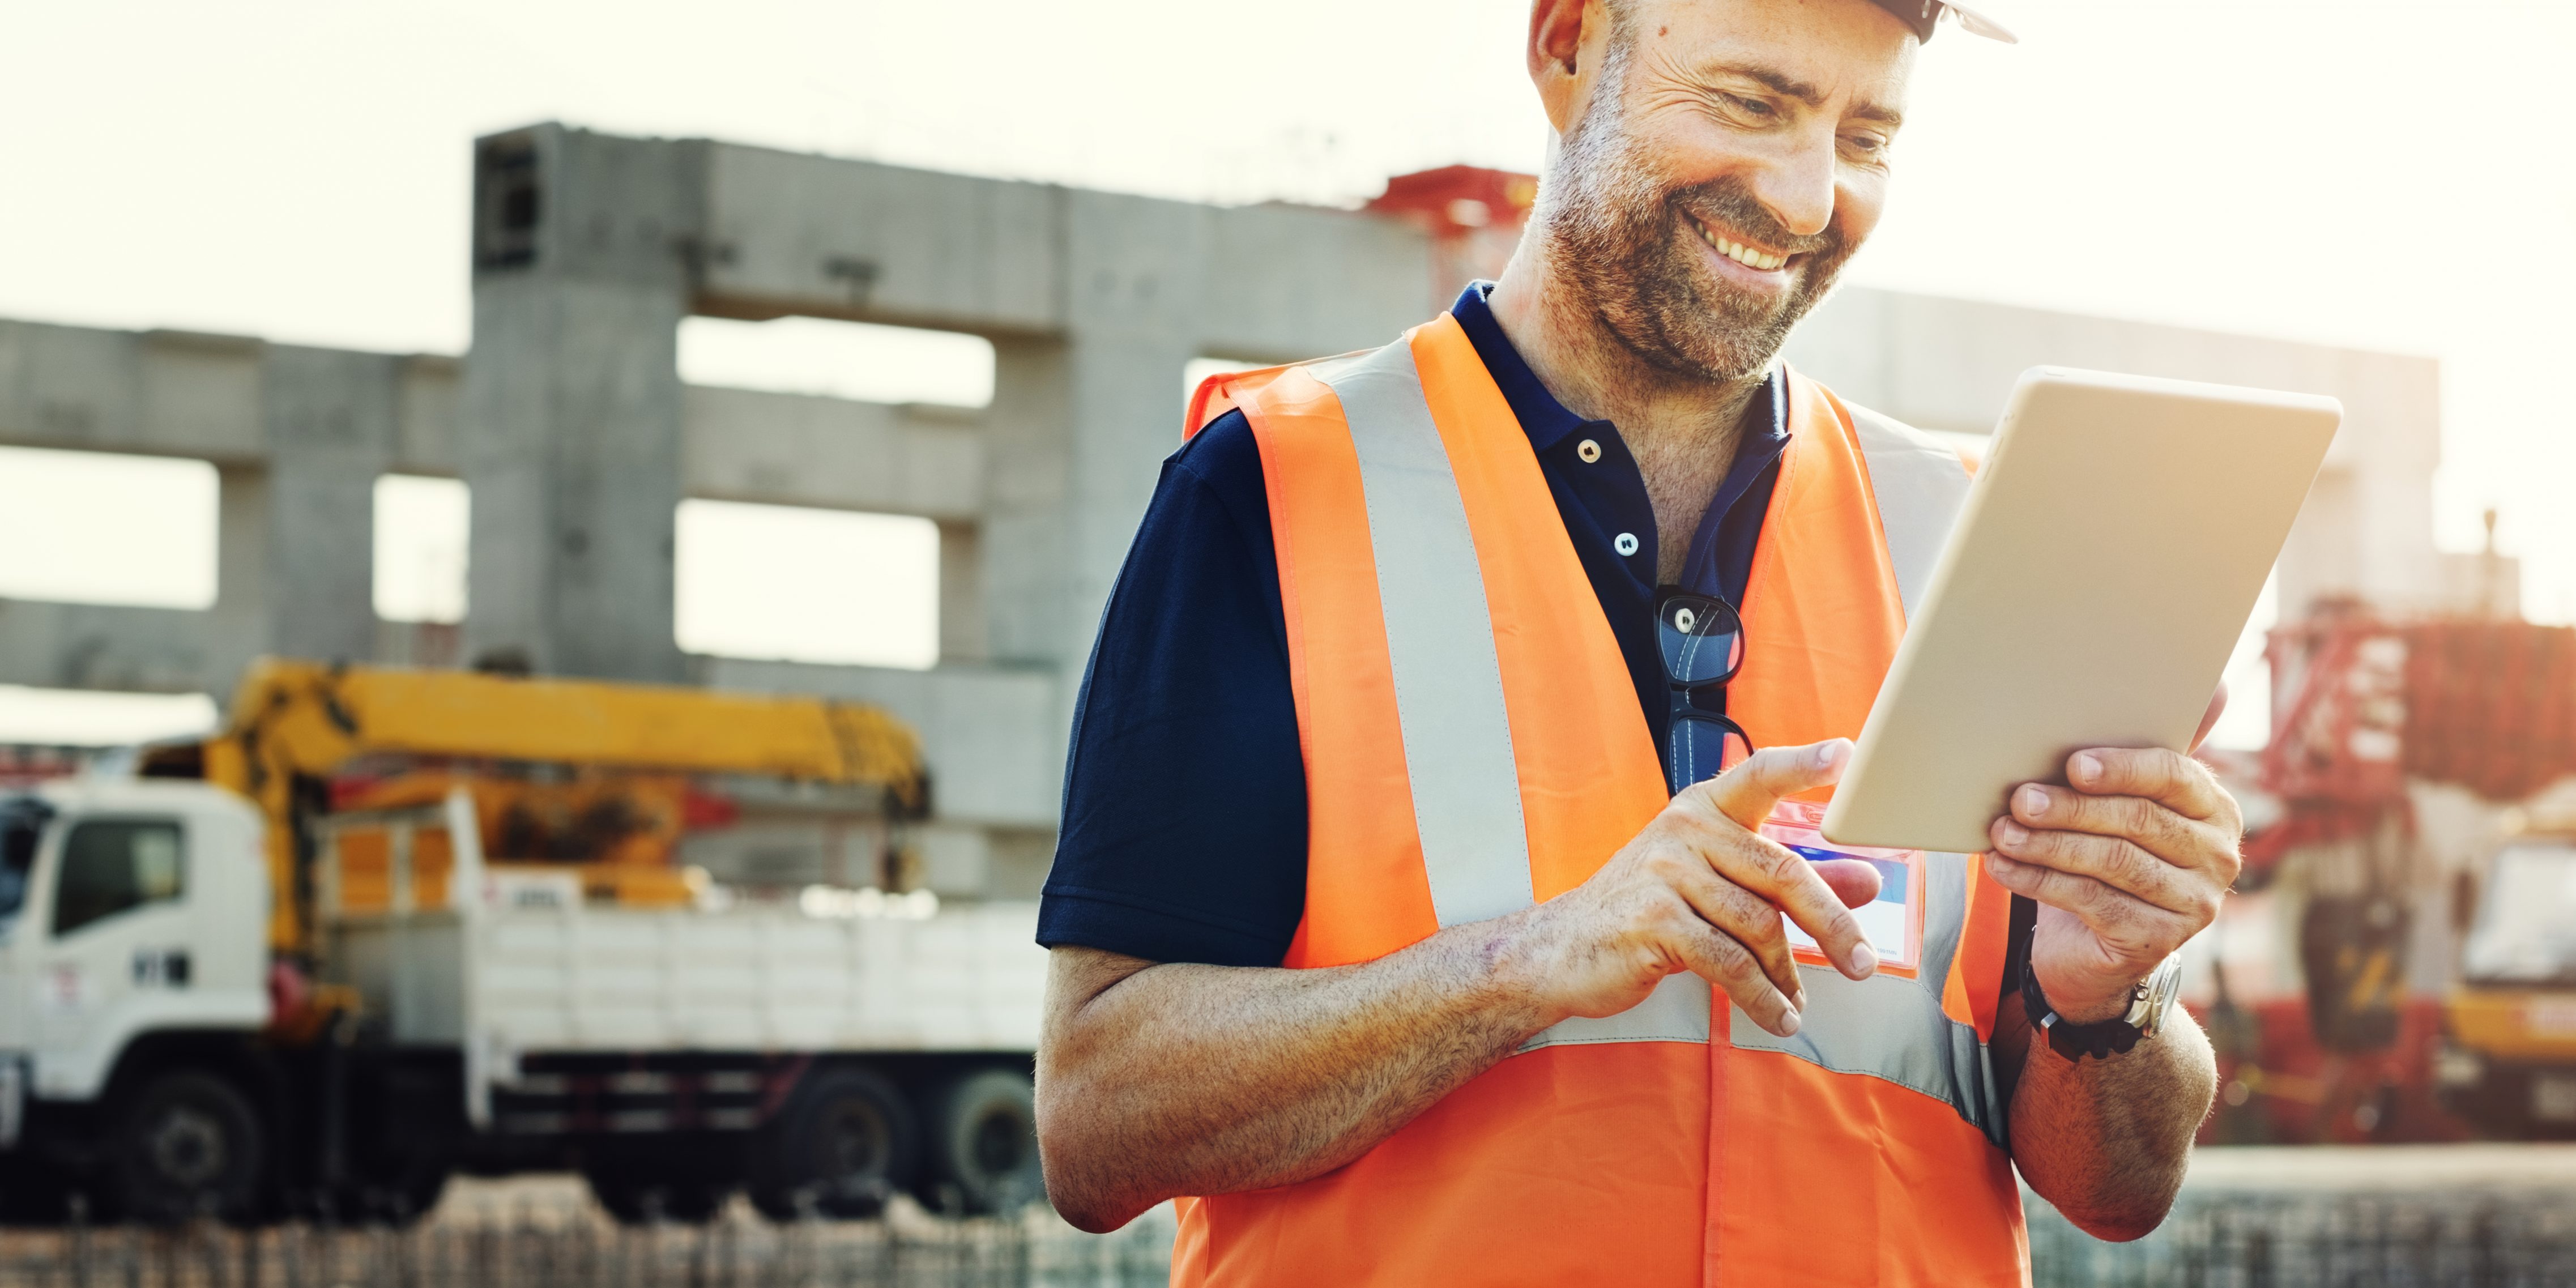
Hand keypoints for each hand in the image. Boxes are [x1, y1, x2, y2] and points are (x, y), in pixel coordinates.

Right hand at [1498, 740, 1882, 1038]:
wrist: (1562, 949)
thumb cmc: (1649, 912)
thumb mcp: (1720, 887)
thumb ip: (1790, 882)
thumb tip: (1869, 881)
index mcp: (1703, 808)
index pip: (1759, 774)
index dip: (1803, 763)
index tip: (1845, 753)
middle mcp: (1685, 829)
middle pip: (1781, 872)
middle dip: (1831, 924)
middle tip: (1865, 963)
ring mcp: (1665, 872)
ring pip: (1758, 925)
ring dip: (1787, 974)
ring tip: (1796, 1004)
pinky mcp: (1654, 920)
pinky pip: (1729, 962)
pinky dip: (1761, 997)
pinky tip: (1776, 1017)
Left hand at [1983, 690, 2243, 1022]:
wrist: (2099, 941)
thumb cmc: (2109, 850)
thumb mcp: (2125, 803)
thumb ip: (2143, 754)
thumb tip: (2213, 684)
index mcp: (2214, 808)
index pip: (2174, 777)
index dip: (2122, 768)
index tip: (2073, 764)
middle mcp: (2217, 856)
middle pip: (2138, 821)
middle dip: (2071, 807)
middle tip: (2019, 798)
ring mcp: (2195, 903)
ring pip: (2113, 862)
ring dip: (2048, 845)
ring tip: (2002, 832)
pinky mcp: (2159, 941)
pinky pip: (2092, 901)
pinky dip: (2040, 881)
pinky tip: (2003, 867)